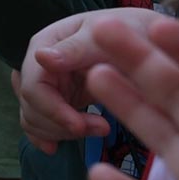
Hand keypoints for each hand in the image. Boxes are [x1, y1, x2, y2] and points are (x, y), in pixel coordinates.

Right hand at [16, 9, 168, 152]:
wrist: (148, 36)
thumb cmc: (131, 30)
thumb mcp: (109, 38)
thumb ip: (76, 48)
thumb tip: (41, 58)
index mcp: (45, 43)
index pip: (34, 87)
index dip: (53, 111)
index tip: (81, 127)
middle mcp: (39, 62)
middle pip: (30, 106)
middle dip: (60, 125)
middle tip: (102, 129)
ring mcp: (46, 81)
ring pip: (32, 117)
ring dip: (57, 133)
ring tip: (97, 130)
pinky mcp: (56, 97)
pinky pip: (38, 122)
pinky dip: (44, 136)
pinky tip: (54, 149)